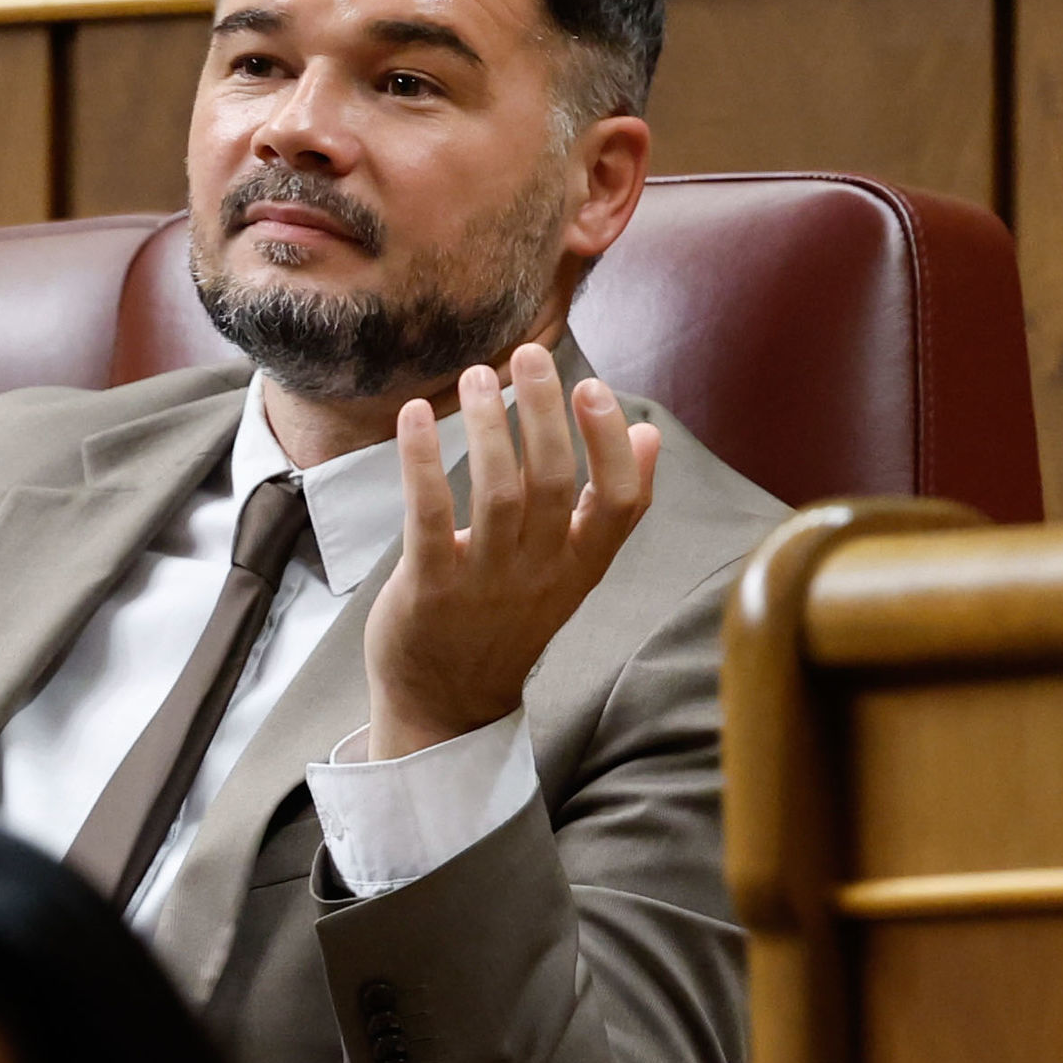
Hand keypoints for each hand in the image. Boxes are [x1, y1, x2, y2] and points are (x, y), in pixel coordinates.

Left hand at [361, 342, 661, 760]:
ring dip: (488, 425)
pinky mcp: (429, 588)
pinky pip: (430, 515)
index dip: (612, 444)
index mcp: (579, 568)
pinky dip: (422, 460)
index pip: (621, 505)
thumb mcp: (570, 574)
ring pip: (498, 492)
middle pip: (555, 482)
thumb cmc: (504, 623)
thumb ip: (603, 511)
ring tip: (478, 375)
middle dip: (545, 411)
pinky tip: (414, 415)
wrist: (446, 708)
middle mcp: (540, 574)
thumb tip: (648, 436)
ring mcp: (485, 583)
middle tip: (530, 353)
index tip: (596, 388)